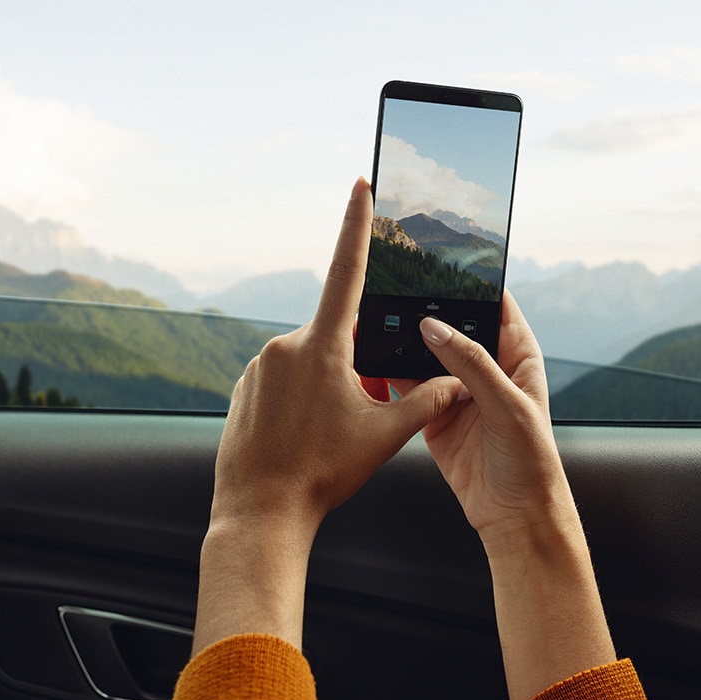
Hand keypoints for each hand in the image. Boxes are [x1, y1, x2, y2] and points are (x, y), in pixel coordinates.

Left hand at [192, 177, 461, 654]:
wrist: (260, 513)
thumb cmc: (322, 474)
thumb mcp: (384, 436)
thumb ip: (424, 400)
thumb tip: (458, 382)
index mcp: (322, 346)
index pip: (347, 272)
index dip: (357, 226)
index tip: (360, 186)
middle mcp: (284, 346)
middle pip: (336, 340)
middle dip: (355, 368)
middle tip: (355, 418)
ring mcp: (258, 367)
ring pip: (310, 366)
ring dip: (327, 391)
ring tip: (325, 441)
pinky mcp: (243, 389)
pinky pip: (283, 384)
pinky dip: (301, 405)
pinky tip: (302, 442)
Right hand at [395, 294, 615, 699]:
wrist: (514, 518)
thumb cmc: (530, 462)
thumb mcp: (505, 406)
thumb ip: (469, 364)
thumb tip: (433, 327)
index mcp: (517, 356)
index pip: (494, 305)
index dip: (471, 283)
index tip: (442, 260)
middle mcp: (487, 369)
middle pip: (453, 326)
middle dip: (426, 309)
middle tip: (397, 286)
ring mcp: (458, 392)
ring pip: (426, 355)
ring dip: (405, 342)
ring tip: (378, 318)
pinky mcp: (434, 416)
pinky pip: (409, 387)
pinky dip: (391, 375)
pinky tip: (372, 360)